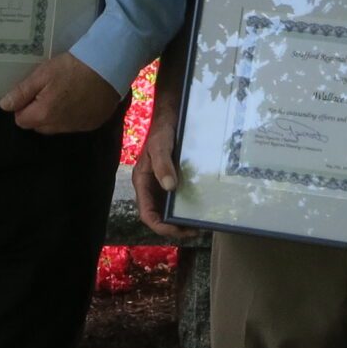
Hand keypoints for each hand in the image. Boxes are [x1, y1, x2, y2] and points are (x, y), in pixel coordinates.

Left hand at [0, 52, 121, 136]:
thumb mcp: (43, 74)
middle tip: (48, 90)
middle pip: (38, 126)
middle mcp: (59, 127)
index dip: (23, 106)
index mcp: (44, 115)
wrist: (107, 66)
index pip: (21, 120)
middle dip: (38, 112)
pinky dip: (73, 115)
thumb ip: (22, 92)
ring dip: (55, 115)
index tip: (33, 92)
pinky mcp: (92, 124)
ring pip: (56, 127)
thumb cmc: (72, 67)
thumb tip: (5, 105)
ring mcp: (77, 127)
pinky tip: (79, 99)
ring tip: (64, 93)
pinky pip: (74, 125)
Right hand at [129, 105, 189, 238]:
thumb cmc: (162, 131)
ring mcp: (164, 185)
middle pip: (160, 216)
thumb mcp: (160, 146)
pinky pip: (180, 199)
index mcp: (143, 183)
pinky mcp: (176, 180)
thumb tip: (169, 187)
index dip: (160, 226)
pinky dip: (189, 207)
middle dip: (175, 227)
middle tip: (195, 230)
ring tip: (201, 224)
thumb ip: (163, 165)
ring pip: (170, 210)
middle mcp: (152, 188)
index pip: (147, 213)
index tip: (177, 229)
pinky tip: (203, 209)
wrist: (172, 117)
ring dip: (183, 220)